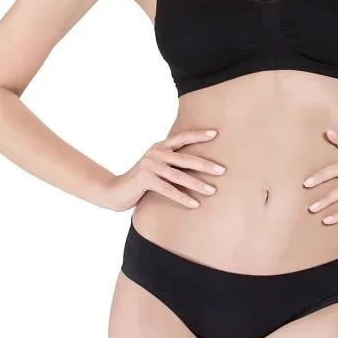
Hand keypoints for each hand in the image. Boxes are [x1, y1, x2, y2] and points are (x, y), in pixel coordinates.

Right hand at [100, 129, 225, 212]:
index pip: (182, 138)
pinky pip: (168, 190)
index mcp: (159, 147)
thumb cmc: (141, 181)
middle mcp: (155, 153)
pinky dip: (182, 198)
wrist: (115, 191)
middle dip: (205, 164)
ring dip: (197, 184)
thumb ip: (170, 162)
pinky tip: (194, 204)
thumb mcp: (155, 166)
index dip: (198, 135)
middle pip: (185, 158)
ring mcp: (150, 165)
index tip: (215, 133)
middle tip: (222, 170)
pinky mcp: (145, 179)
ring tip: (212, 190)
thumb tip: (196, 164)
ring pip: (179, 176)